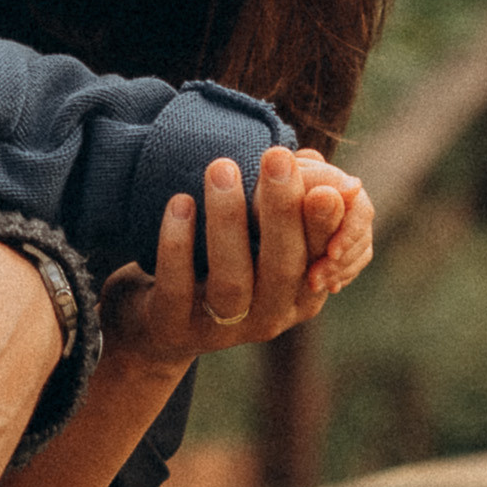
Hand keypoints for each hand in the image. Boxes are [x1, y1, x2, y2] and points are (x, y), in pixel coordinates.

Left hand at [103, 146, 372, 368]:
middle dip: (283, 210)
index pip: (324, 258)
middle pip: (285, 267)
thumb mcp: (260, 242)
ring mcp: (221, 331)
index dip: (324, 223)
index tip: (324, 185)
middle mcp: (269, 318)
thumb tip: (306, 154)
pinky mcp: (174, 328)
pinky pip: (177, 287)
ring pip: (232, 279)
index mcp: (300, 295)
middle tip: (277, 155)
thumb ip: (286, 205)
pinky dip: (178, 243)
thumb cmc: (222, 267)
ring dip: (228, 219)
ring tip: (222, 167)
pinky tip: (181, 202)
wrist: (161, 327)